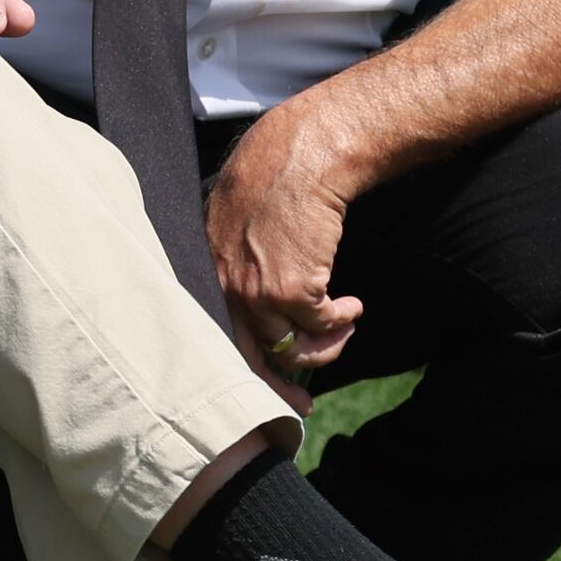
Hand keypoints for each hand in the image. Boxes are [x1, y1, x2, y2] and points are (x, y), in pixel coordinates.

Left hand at [202, 100, 365, 400]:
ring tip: (344, 324)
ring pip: (293, 348)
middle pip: (250, 359)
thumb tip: (254, 304)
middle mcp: (224, 289)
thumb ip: (234, 264)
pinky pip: (322, 324)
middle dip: (279, 388)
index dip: (243, 370)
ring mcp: (257, 293)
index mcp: (206, 273)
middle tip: (302, 402)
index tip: (267, 388)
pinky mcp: (293, 289)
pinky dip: (343, 320)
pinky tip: (354, 305)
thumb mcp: (232, 224)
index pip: (216, 338)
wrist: (299, 157)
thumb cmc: (271, 182)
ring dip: (326, 343)